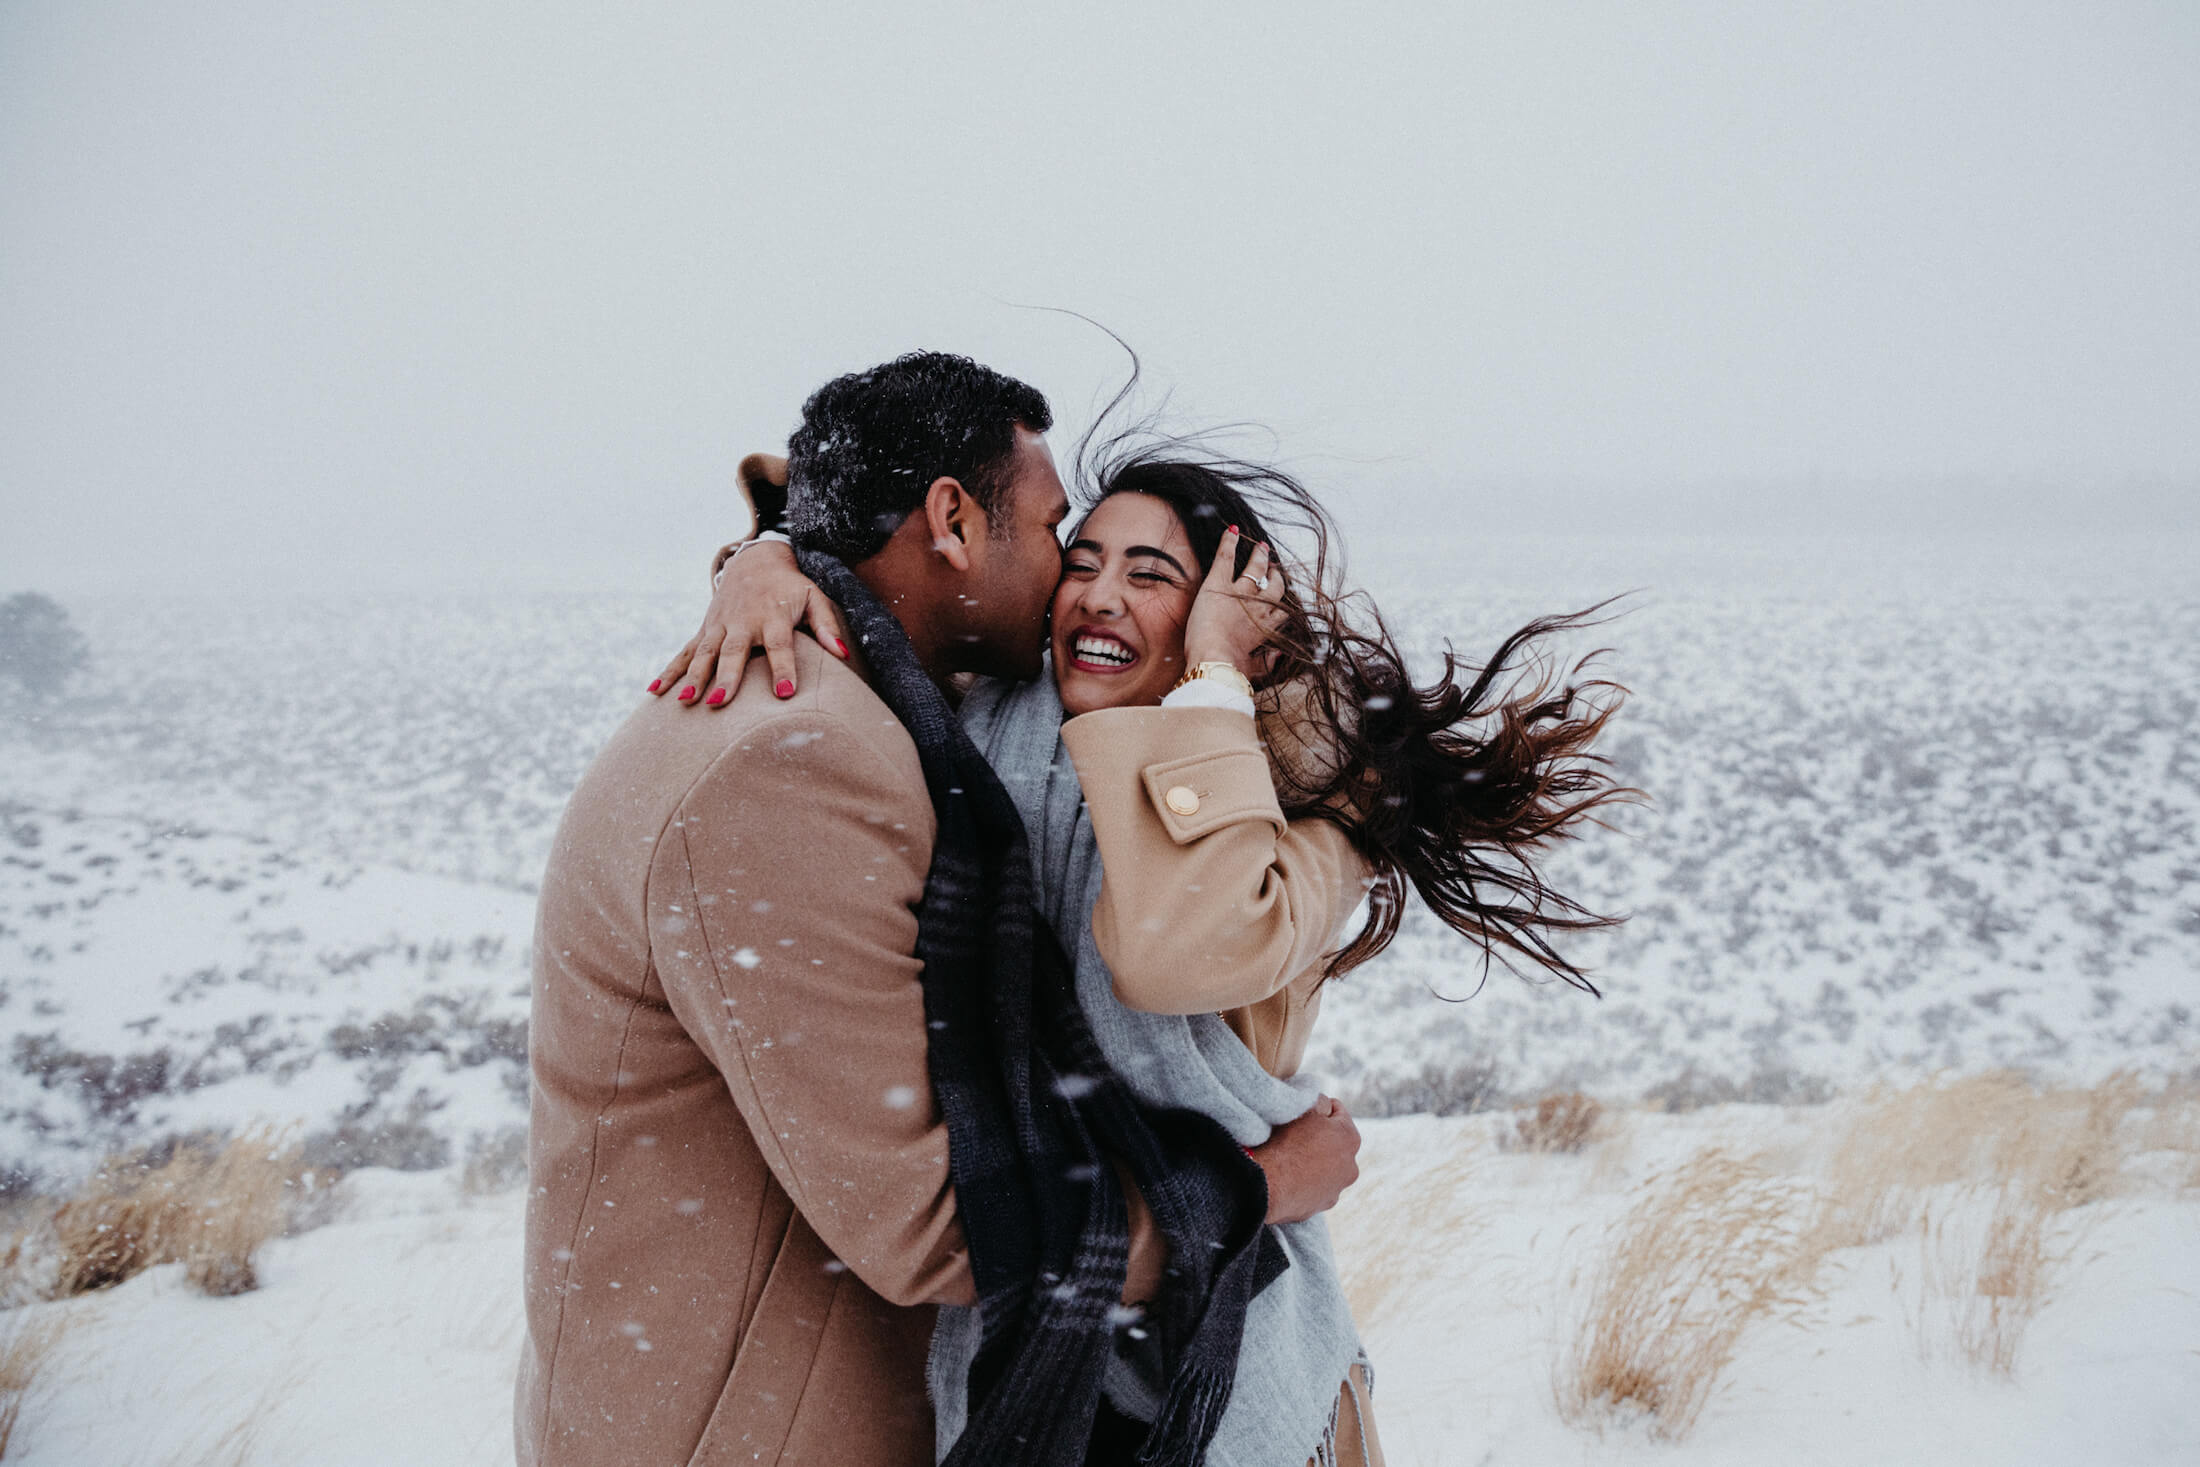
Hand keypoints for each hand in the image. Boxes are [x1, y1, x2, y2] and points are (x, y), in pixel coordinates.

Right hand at [648, 541, 849, 706]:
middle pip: (734, 651)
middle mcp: (743, 621)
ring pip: (705, 653)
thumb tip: (844, 655)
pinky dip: (671, 670)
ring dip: (694, 677)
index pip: (779, 645)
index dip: (783, 668)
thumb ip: (827, 625)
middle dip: (727, 676)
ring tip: (686, 703)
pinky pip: (686, 652)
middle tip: (721, 701)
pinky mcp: (705, 629)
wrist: (755, 560)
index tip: (785, 693)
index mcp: (772, 617)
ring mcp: (720, 625)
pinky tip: (655, 691)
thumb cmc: (790, 587)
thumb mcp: (814, 598)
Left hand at [1182, 527, 1287, 678]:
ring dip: (1258, 557)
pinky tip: (1232, 530)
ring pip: (1254, 569)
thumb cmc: (1232, 669)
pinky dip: (1228, 542)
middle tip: (1273, 566)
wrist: (1214, 660)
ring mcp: (1239, 592)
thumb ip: (1269, 662)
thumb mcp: (1256, 669)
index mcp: (1266, 628)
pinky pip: (1226, 557)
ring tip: (1261, 547)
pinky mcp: (1217, 584)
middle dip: (1275, 575)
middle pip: (1274, 586)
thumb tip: (1282, 656)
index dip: (1282, 601)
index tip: (1280, 594)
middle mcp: (1258, 607)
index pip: (1282, 611)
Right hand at [1250, 1094, 1359, 1223]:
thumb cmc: (1285, 1142)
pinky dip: (1307, 1181)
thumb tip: (1324, 1105)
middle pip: (1335, 1142)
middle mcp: (1351, 1167)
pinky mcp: (1321, 1205)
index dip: (1320, 1107)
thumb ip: (1320, 1101)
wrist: (1267, 1183)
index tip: (1304, 1110)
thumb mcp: (1304, 1108)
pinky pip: (1316, 1186)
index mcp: (1350, 1138)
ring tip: (1292, 1157)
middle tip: (1297, 1134)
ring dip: (1315, 1161)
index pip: (1338, 1111)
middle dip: (1321, 1136)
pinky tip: (1290, 1176)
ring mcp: (1336, 1189)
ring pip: (1327, 1166)